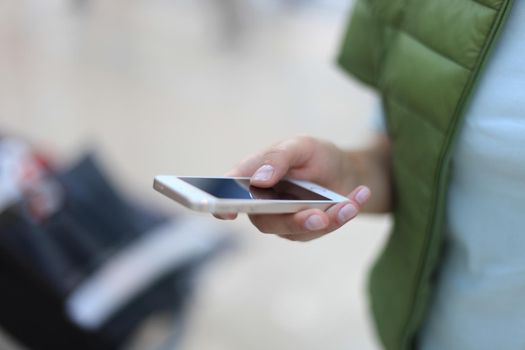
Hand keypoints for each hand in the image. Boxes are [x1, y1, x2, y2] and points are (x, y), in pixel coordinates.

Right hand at [217, 136, 371, 241]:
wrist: (347, 172)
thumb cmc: (316, 156)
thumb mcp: (300, 146)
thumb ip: (278, 158)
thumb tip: (259, 179)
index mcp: (252, 177)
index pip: (229, 193)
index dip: (221, 205)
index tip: (226, 213)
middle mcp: (263, 203)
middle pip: (265, 221)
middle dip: (292, 221)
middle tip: (317, 216)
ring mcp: (283, 220)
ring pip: (297, 230)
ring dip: (327, 219)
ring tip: (348, 204)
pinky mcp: (305, 231)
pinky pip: (320, 230)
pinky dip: (342, 215)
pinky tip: (358, 196)